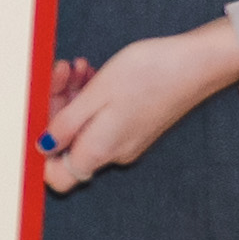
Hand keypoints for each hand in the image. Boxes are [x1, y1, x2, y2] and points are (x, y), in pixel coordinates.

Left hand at [39, 24, 238, 192]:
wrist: (197, 63)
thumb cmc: (149, 74)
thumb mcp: (96, 94)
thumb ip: (66, 124)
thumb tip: (43, 148)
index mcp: (99, 149)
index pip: (58, 176)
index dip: (42, 150)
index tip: (41, 115)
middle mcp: (113, 152)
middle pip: (68, 144)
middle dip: (57, 108)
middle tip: (61, 74)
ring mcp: (126, 139)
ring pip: (84, 125)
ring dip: (74, 96)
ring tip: (79, 67)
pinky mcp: (136, 125)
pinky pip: (102, 118)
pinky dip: (92, 96)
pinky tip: (94, 73)